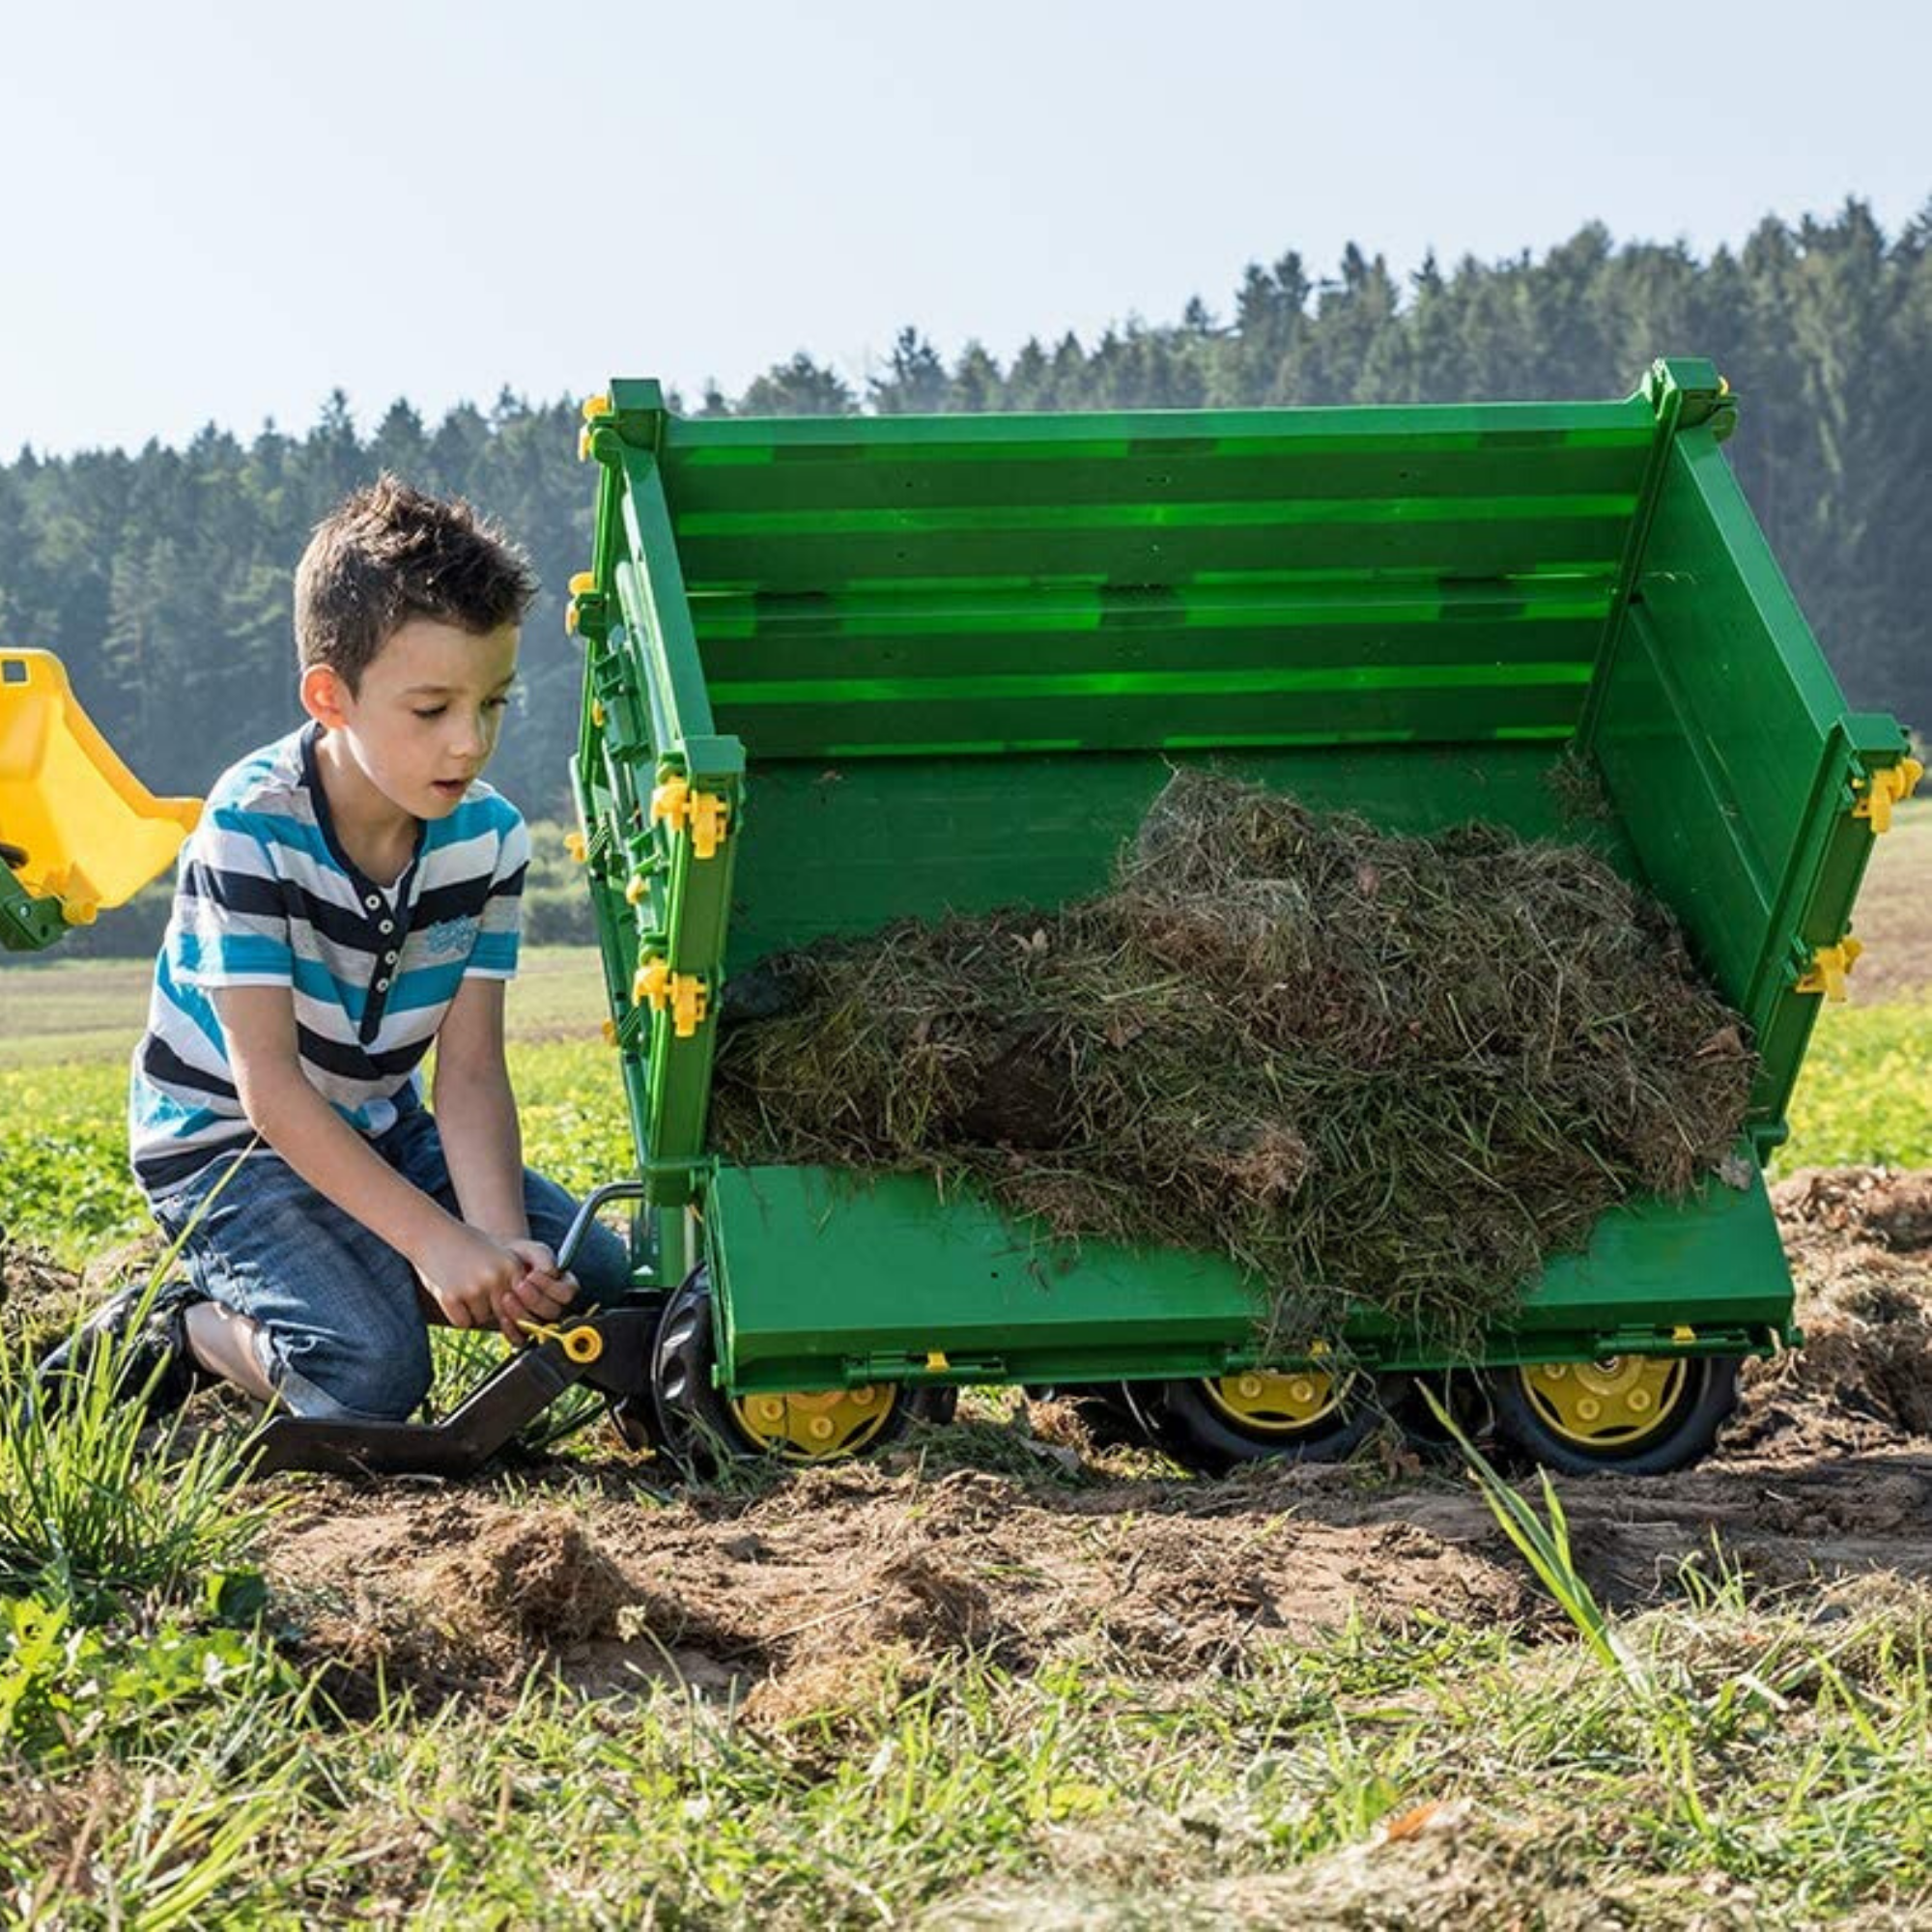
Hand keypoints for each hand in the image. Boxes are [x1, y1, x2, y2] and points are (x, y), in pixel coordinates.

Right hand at [415, 1223, 535, 1340]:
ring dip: (472, 1311)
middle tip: (473, 1290)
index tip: (492, 1291)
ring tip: (460, 1286)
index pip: (519, 1302)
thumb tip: (523, 1316)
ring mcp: (473, 1288)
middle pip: (501, 1314)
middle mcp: (496, 1277)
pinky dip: (456, 1315)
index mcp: (512, 1266)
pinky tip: (449, 1293)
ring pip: (480, 1319)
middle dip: (490, 1309)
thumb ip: (512, 1278)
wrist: (430, 1232)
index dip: (506, 1301)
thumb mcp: (498, 1252)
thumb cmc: (466, 1243)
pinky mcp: (451, 1297)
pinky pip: (461, 1322)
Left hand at [498, 1238, 579, 1337]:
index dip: (550, 1287)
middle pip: (553, 1312)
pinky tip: (503, 1316)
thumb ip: (544, 1257)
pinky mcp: (521, 1330)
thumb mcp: (534, 1250)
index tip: (532, 1274)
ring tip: (506, 1296)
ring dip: (521, 1313)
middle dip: (534, 1299)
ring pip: (537, 1326)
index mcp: (564, 1287)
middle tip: (518, 1285)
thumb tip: (549, 1272)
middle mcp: (554, 1306)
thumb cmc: (520, 1256)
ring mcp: (538, 1320)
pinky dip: (512, 1330)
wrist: (495, 1265)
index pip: (567, 1293)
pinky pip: (521, 1339)